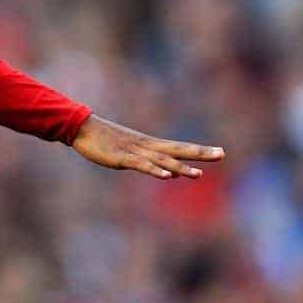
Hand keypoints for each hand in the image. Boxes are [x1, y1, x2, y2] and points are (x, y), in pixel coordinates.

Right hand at [71, 114, 224, 178]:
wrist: (81, 127)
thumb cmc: (101, 138)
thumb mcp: (126, 150)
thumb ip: (145, 160)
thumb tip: (165, 171)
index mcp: (148, 144)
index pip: (179, 147)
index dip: (200, 150)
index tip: (220, 152)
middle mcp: (146, 146)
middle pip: (178, 150)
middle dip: (200, 153)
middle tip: (222, 154)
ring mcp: (135, 152)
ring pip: (163, 160)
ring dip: (181, 167)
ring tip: (199, 174)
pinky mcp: (122, 158)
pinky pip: (142, 165)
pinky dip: (155, 170)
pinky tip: (167, 176)